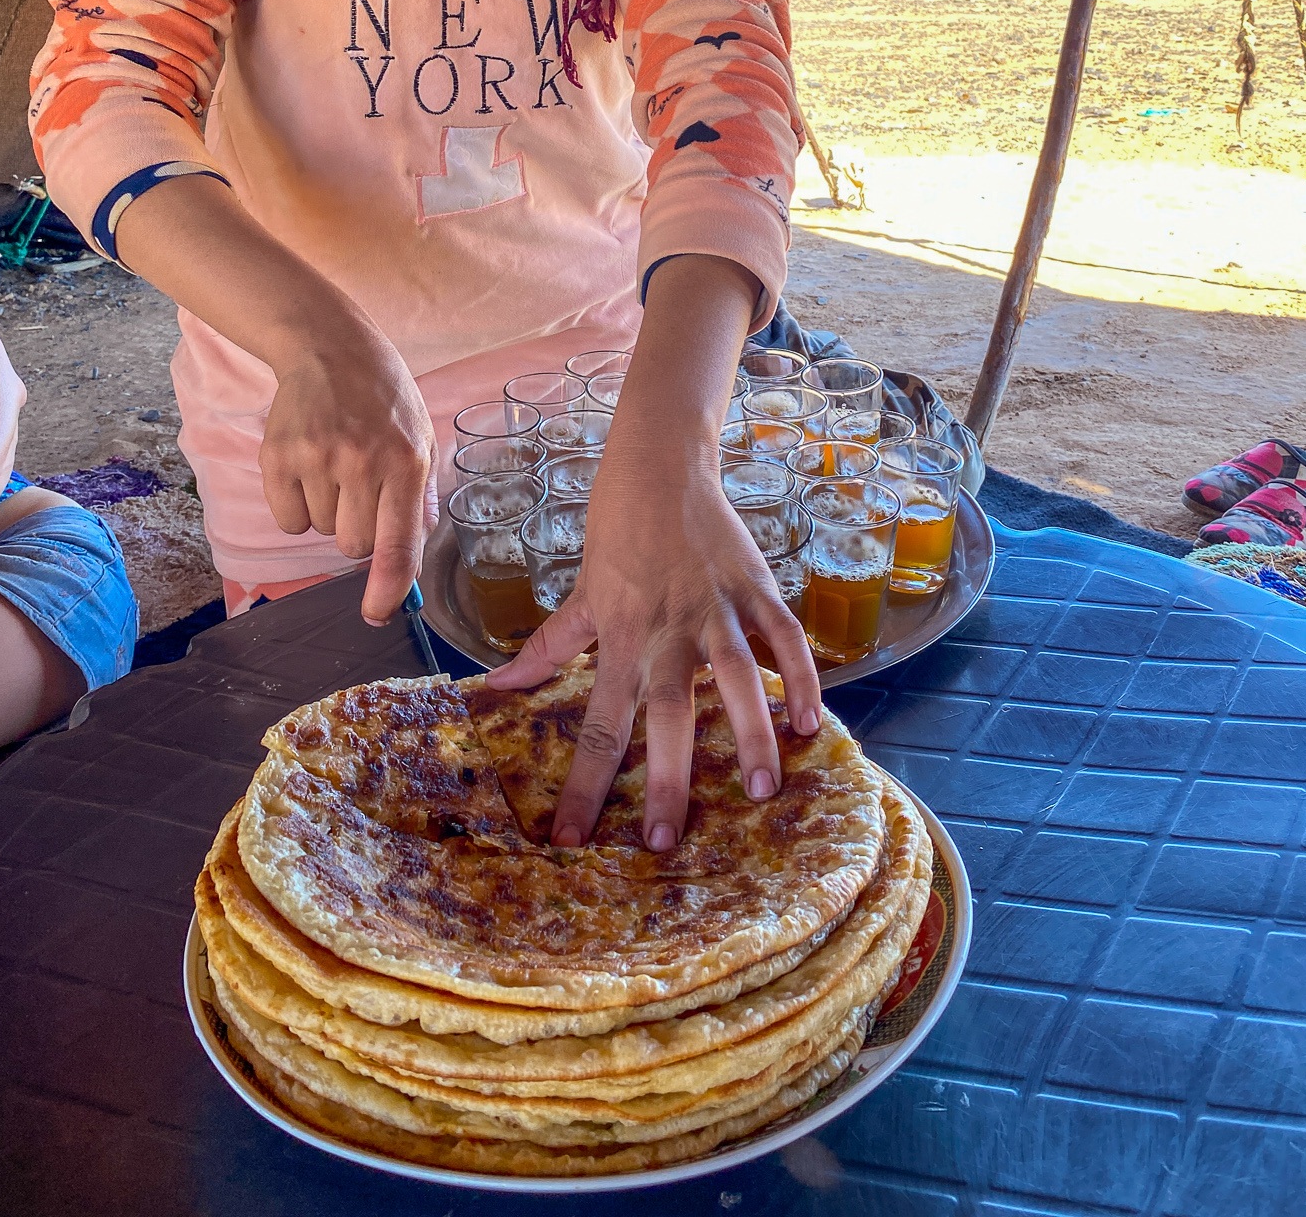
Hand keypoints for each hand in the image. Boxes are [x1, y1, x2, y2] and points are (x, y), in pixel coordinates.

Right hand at [261, 324, 437, 625]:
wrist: (327, 346)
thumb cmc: (382, 394)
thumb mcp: (421, 434)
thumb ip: (421, 494)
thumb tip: (414, 547)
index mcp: (406, 462)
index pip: (397, 544)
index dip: (388, 588)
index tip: (378, 614)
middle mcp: (362, 464)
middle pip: (354, 547)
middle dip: (359, 532)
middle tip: (361, 490)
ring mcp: (316, 460)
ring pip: (319, 532)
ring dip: (328, 513)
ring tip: (335, 465)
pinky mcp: (278, 458)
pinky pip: (287, 520)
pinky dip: (297, 507)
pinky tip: (308, 469)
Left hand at [488, 443, 820, 848]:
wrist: (660, 465)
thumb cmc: (617, 531)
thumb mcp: (581, 593)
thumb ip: (546, 648)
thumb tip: (492, 688)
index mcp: (622, 638)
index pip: (599, 723)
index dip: (585, 784)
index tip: (572, 838)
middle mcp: (669, 632)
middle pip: (667, 712)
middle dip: (667, 778)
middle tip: (667, 841)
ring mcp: (717, 609)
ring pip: (736, 678)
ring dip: (749, 734)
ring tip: (759, 789)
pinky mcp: (756, 588)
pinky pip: (784, 638)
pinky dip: (802, 677)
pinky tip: (812, 723)